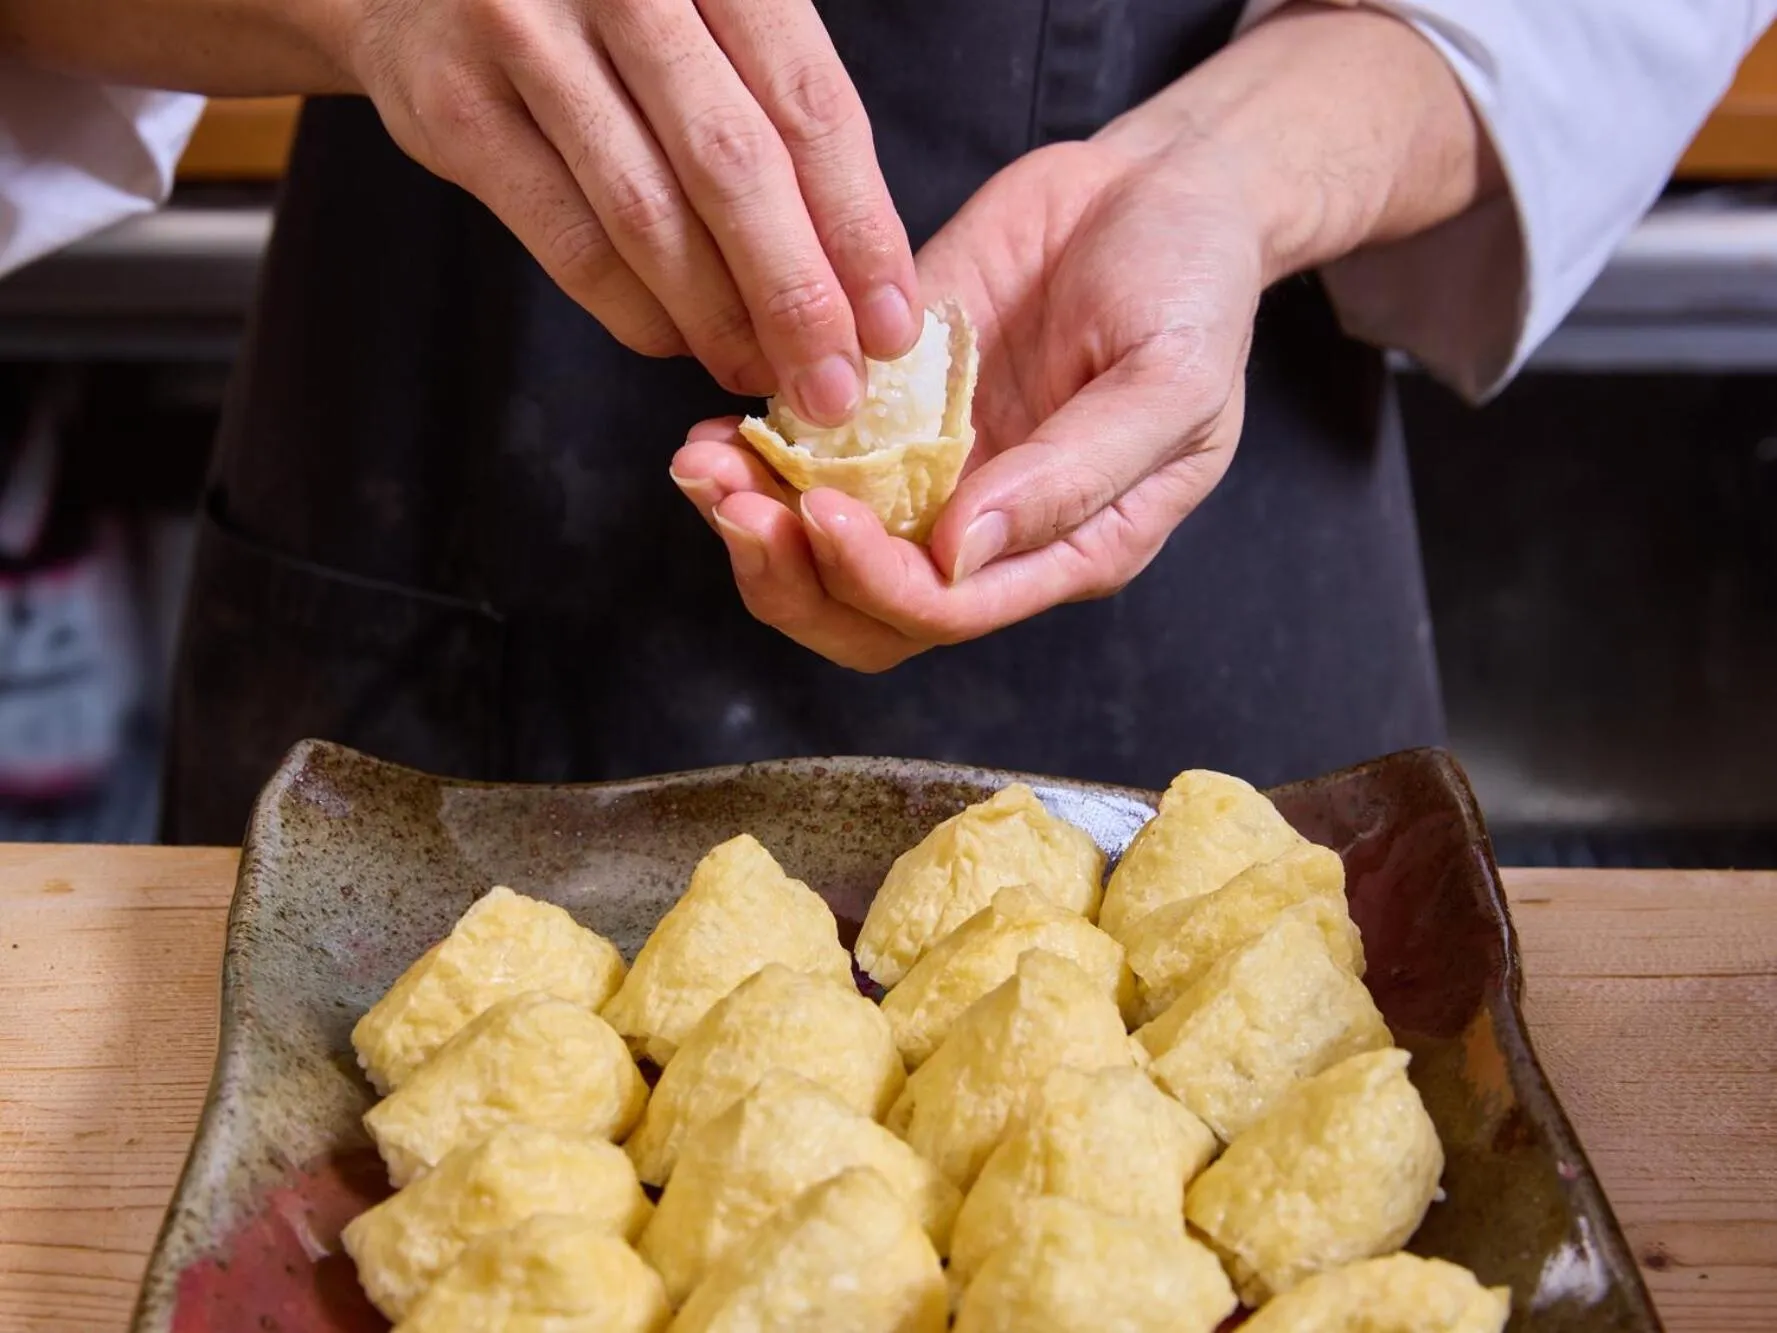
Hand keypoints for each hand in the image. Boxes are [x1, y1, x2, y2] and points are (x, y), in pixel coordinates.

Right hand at [337, 0, 919, 419]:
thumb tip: (858, 265)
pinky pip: (567, 240)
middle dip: (795, 296)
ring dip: (717, 318)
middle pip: (732, 167)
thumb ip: (773, 96)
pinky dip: (634, 310)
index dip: (858, 226)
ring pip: (646, 215)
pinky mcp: (452, 108)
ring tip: (762, 375)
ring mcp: (522, 36)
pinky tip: (679, 343)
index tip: (891, 322)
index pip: (807, 102)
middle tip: (833, 385)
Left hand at [670, 134, 1263, 669]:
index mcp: (1062, 546)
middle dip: (789, 575)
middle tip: (736, 506)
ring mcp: (926, 468)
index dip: (874, 582)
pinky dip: (751, 459)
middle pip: (863, 612)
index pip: (946, 610)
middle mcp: (981, 526)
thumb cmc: (1194, 290)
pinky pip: (804, 458)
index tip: (824, 514)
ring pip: (819, 551)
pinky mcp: (885, 406)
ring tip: (703, 470)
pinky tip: (711, 434)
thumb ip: (1074, 476)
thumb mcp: (1171, 383)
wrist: (1160, 189)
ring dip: (752, 527)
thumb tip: (957, 554)